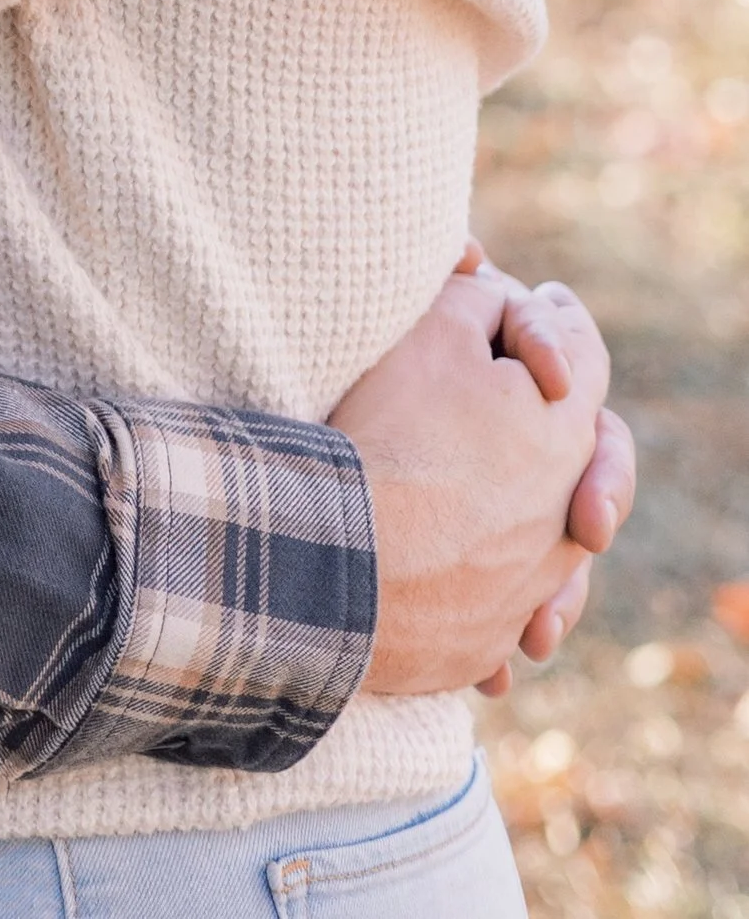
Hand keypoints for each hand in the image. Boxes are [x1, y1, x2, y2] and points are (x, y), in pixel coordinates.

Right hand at [336, 246, 630, 697]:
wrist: (342, 564)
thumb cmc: (389, 432)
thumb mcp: (435, 328)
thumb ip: (484, 296)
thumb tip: (502, 287)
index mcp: (567, 428)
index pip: (584, 356)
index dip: (549, 325)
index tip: (521, 313)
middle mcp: (569, 514)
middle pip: (581, 457)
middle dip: (549, 427)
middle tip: (521, 405)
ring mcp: (533, 587)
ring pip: (550, 545)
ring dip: (523, 523)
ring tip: (471, 512)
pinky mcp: (488, 639)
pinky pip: (497, 612)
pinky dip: (479, 593)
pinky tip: (443, 588)